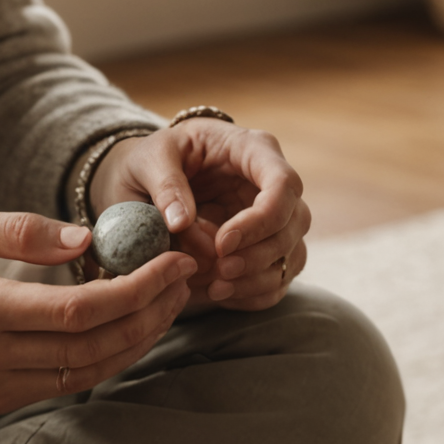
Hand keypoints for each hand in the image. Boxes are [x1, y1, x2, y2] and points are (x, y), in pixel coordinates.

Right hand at [0, 204, 197, 414]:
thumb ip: (18, 230)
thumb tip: (86, 238)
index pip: (81, 310)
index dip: (138, 289)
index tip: (174, 262)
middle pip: (92, 349)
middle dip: (148, 316)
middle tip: (183, 282)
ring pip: (80, 374)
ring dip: (131, 342)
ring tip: (162, 303)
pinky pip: (54, 384)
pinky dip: (95, 359)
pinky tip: (116, 326)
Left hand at [89, 121, 309, 309]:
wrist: (148, 179)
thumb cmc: (155, 159)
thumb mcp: (149, 160)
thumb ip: (165, 185)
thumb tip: (181, 222)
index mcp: (253, 150)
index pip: (283, 184)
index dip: (261, 219)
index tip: (222, 244)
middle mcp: (271, 183)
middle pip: (295, 222)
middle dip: (259, 254)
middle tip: (218, 270)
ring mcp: (273, 218)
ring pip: (292, 254)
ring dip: (258, 278)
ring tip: (215, 287)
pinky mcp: (264, 247)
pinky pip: (277, 278)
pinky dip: (252, 293)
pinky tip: (219, 292)